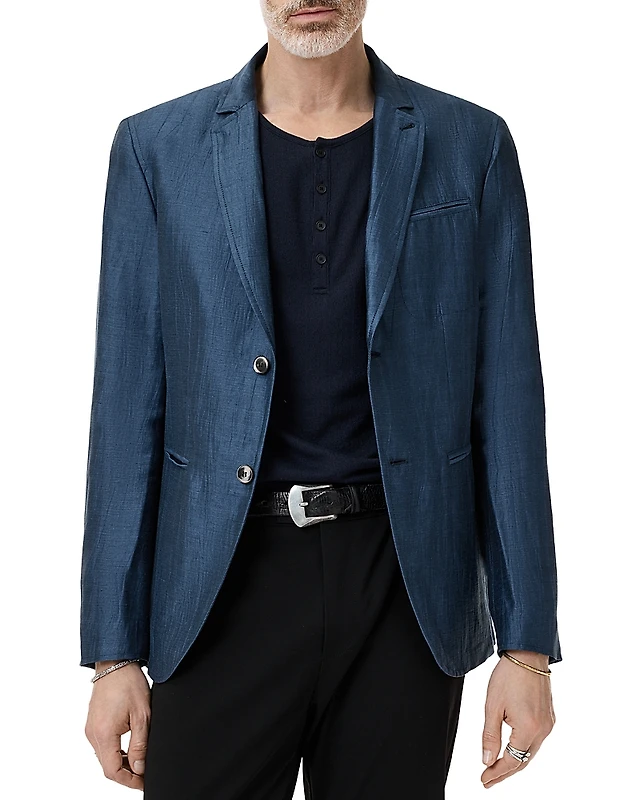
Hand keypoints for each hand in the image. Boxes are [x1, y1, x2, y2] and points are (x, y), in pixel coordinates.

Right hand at [85, 660, 150, 790]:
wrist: (115, 663)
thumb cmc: (128, 683)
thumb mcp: (142, 715)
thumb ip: (140, 744)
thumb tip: (139, 768)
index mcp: (104, 734)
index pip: (113, 771)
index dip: (129, 781)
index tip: (143, 782)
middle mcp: (93, 734)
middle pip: (107, 767)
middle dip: (126, 774)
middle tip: (144, 774)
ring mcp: (91, 729)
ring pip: (104, 757)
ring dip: (121, 763)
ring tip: (140, 762)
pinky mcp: (92, 724)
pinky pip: (102, 746)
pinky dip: (115, 752)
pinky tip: (129, 749)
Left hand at [481, 651, 554, 788]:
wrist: (528, 654)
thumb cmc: (509, 675)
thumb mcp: (492, 706)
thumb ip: (490, 735)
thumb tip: (486, 760)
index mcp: (529, 729)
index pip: (511, 761)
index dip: (496, 772)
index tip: (483, 780)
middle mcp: (543, 730)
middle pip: (523, 761)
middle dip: (505, 772)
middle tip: (488, 780)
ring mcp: (549, 724)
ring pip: (530, 752)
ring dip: (515, 761)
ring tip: (497, 768)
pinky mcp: (550, 717)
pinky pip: (536, 740)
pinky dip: (523, 748)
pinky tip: (513, 750)